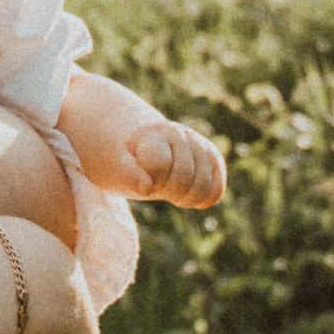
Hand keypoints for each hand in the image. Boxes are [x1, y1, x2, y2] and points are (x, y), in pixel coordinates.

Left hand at [101, 115, 226, 209]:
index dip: (147, 180)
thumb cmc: (128, 159)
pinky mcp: (215, 160)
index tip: (138, 175)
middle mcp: (182, 134)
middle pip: (183, 179)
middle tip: (154, 183)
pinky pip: (215, 192)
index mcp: (155, 133)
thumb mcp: (117, 166)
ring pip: (203, 188)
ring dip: (182, 198)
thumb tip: (147, 188)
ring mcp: (201, 145)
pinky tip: (185, 193)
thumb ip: (128, 175)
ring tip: (168, 188)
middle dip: (165, 190)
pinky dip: (199, 200)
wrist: (143, 145)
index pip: (159, 164)